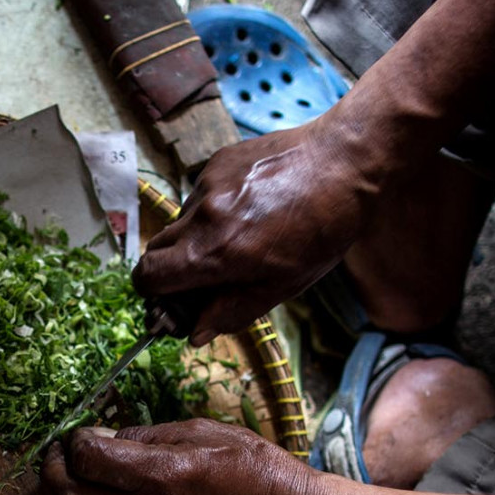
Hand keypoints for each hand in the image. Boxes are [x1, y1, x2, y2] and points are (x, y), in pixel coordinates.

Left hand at [40, 421, 317, 494]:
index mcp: (162, 473)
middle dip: (52, 471)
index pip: (89, 458)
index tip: (80, 433)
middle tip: (56, 455)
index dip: (74, 441)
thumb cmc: (251, 466)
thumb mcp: (200, 430)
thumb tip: (106, 438)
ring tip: (69, 477)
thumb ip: (146, 435)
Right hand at [133, 119, 386, 344]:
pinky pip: (199, 195)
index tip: (170, 297)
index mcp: (215, 252)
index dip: (153, 292)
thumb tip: (196, 333)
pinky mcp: (217, 162)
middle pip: (156, 249)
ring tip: (241, 234)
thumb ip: (233, 310)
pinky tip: (250, 206)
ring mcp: (206, 185)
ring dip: (196, 237)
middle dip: (170, 267)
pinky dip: (213, 209)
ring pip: (180, 222)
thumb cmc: (323, 228)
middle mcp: (202, 217)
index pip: (150, 276)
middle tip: (202, 275)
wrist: (344, 161)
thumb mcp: (284, 284)